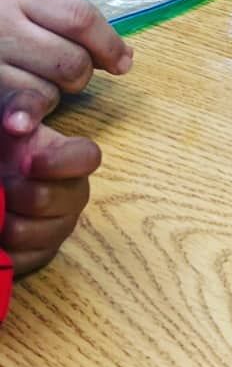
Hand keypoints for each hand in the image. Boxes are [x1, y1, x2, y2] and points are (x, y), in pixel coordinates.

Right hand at [0, 0, 132, 109]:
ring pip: (45, 94)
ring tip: (30, 84)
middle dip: (78, 76)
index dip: (109, 45)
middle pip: (70, 61)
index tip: (123, 64)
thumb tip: (125, 59)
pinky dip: (27, 117)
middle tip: (67, 75)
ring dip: (49, 98)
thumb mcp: (21, 3)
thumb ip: (68, 22)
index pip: (80, 18)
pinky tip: (20, 111)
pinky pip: (19, 114)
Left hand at [1, 87, 100, 276]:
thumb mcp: (7, 111)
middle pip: (70, 200)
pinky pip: (24, 260)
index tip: (27, 162)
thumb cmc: (1, 139)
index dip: (60, 163)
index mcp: (71, 157)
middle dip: (26, 194)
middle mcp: (72, 193)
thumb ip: (20, 106)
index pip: (88, 157)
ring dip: (8, 223)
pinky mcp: (38, 255)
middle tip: (0, 186)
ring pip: (44, 234)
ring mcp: (57, 226)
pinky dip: (3, 250)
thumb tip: (19, 124)